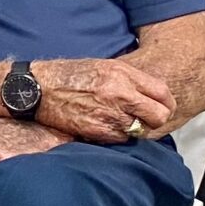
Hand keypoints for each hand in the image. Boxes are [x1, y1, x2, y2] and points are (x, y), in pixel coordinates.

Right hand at [29, 58, 173, 142]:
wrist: (37, 89)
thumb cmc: (69, 75)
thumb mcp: (103, 66)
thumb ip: (131, 79)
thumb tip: (155, 94)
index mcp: (122, 74)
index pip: (163, 94)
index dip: (167, 103)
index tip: (162, 107)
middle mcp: (119, 94)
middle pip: (159, 116)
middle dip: (156, 119)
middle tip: (147, 119)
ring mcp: (109, 114)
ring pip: (141, 131)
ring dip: (135, 128)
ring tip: (120, 120)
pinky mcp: (97, 131)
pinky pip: (121, 139)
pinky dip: (118, 135)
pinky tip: (106, 125)